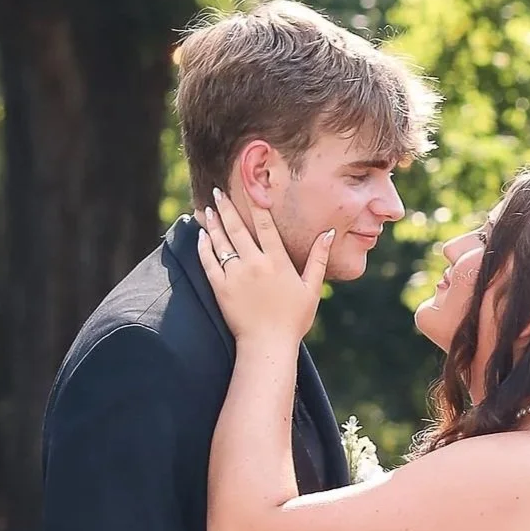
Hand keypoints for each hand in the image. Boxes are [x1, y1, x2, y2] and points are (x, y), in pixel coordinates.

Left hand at [196, 188, 330, 345]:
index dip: (255, 202)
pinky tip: (201, 235)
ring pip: (220, 240)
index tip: (247, 185)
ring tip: (208, 209)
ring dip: (212, 222)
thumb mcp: (312, 289)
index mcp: (277, 262)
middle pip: (237, 227)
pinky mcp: (220, 287)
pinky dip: (203, 245)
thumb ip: (318, 259)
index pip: (265, 224)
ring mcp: (235, 275)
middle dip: (225, 206)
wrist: (268, 345)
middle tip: (217, 191)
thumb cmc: (293, 320)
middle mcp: (255, 264)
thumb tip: (328, 233)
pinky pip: (208, 260)